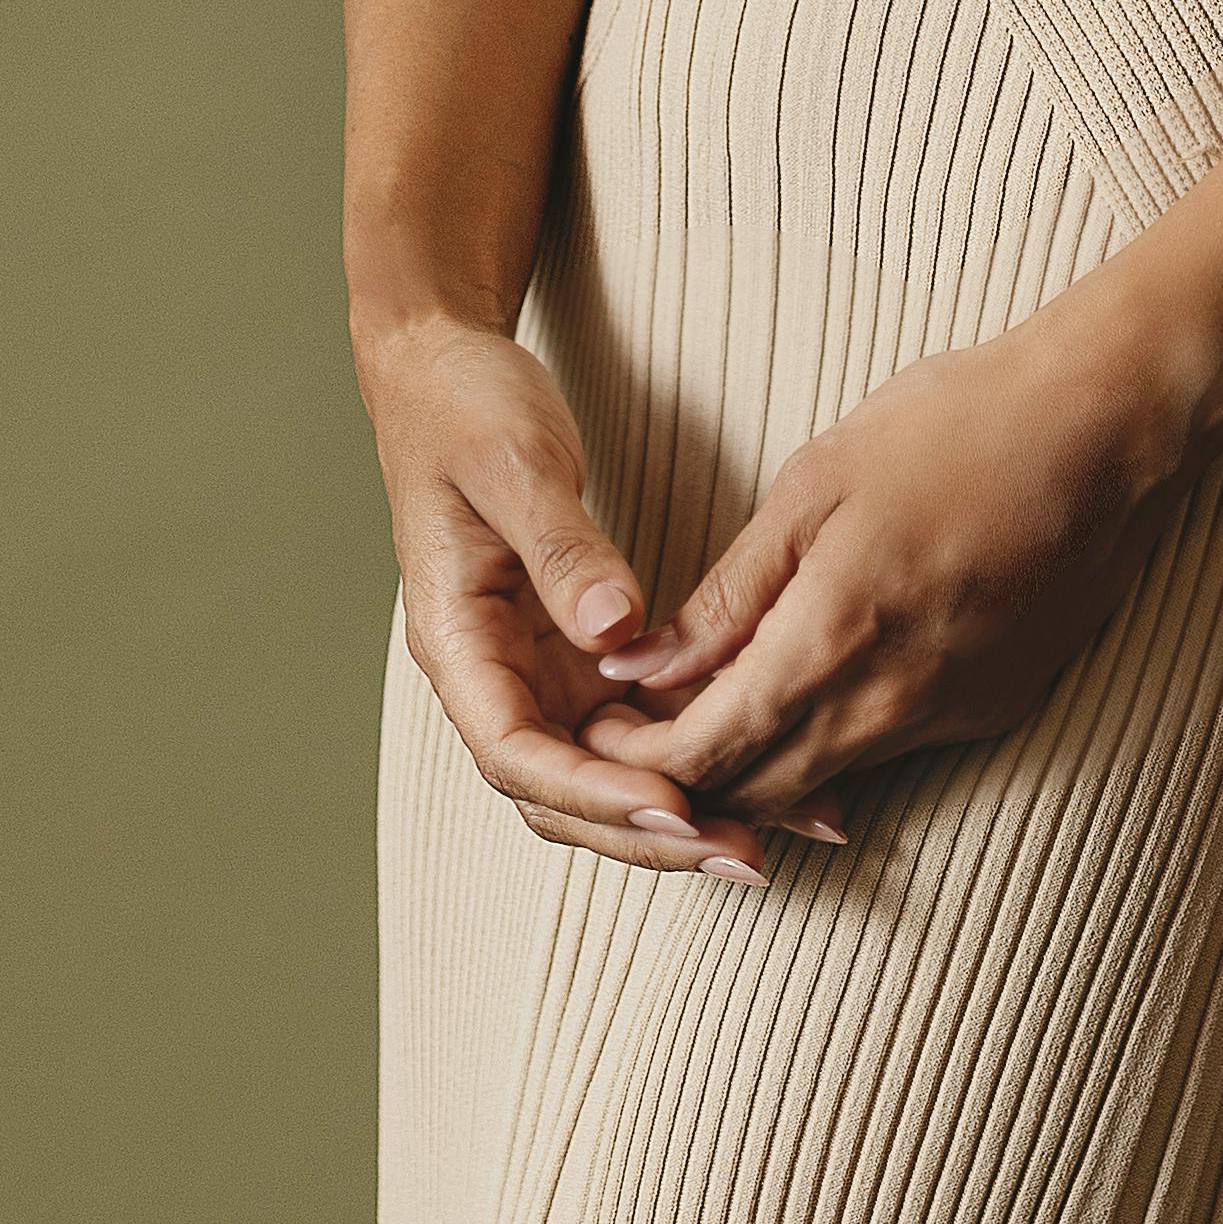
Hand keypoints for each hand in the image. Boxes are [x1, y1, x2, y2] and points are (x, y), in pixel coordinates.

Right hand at [364, 313, 759, 881]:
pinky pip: (633, 725)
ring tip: (777, 835)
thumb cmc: (467, 409)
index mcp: (455, 641)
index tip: (672, 807)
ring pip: (603, 773)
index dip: (592, 791)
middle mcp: (493, 675)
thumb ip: (562, 549)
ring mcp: (537, 669)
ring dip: (681, 811)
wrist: (445, 370)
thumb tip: (616, 633)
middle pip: (562, 792)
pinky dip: (693, 752)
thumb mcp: (514, 463)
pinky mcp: (578, 653)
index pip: (515, 752)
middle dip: (650, 832)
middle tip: (748, 853)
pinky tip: (766, 767)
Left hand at [579, 300, 1173, 828]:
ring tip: (706, 723)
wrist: (1108, 423)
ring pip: (824, 782)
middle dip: (683, 777)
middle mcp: (894, 701)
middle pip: (757, 787)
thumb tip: (643, 668)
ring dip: (755, 771)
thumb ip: (729, 592)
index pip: (707, 749)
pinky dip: (831, 750)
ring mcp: (954, 713)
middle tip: (634, 735)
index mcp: (835, 637)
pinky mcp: (998, 708)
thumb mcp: (815, 483)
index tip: (598, 729)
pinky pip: (890, 756)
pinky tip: (809, 703)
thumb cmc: (956, 424)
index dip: (638, 757)